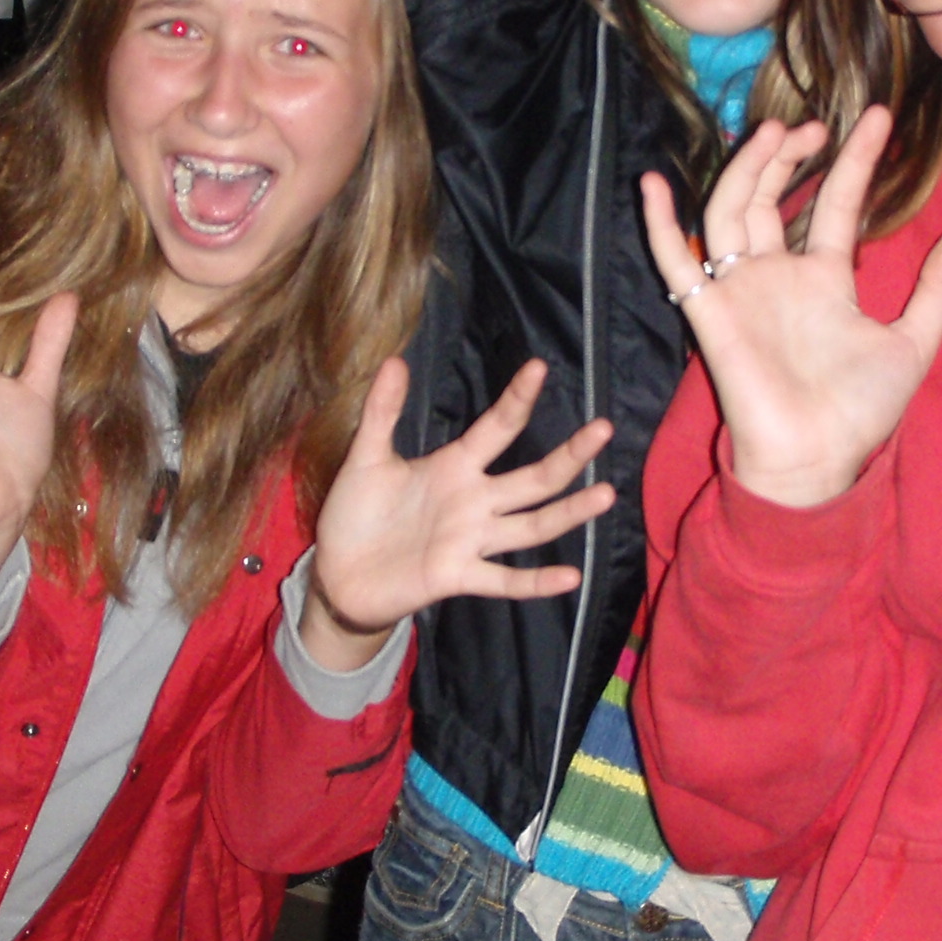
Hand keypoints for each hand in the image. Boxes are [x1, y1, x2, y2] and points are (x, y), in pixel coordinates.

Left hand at [302, 359, 614, 671]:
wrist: (336, 573)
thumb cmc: (357, 514)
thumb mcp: (366, 457)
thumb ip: (383, 412)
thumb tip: (395, 359)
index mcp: (455, 467)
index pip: (497, 428)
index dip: (517, 399)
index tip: (539, 367)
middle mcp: (474, 502)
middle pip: (533, 477)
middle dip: (569, 455)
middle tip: (603, 429)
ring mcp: (471, 541)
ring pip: (531, 525)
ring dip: (568, 512)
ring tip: (606, 493)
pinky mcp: (457, 577)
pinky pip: (505, 580)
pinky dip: (537, 581)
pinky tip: (571, 577)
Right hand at [641, 107, 941, 508]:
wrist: (816, 460)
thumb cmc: (859, 411)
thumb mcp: (913, 341)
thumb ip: (938, 290)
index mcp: (823, 277)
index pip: (833, 202)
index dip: (854, 159)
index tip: (879, 117)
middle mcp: (777, 275)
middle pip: (770, 195)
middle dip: (787, 155)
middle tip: (812, 126)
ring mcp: (740, 289)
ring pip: (731, 210)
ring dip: (744, 169)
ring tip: (770, 133)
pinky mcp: (708, 311)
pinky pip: (676, 262)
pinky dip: (661, 224)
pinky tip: (654, 183)